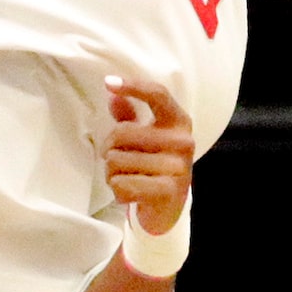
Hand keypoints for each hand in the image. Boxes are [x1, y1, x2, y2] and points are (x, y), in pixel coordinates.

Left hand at [103, 78, 194, 235]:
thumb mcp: (144, 136)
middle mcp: (183, 141)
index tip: (108, 83)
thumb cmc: (154, 163)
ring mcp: (178, 167)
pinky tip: (127, 193)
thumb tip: (113, 95)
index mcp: (178, 121)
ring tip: (123, 177)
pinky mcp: (169, 191)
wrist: (170, 207)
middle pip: (123, 131)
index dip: (133, 86)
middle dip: (108, 148)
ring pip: (117, 161)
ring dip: (111, 172)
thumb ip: (129, 116)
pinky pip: (123, 185)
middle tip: (113, 158)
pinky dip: (116, 190)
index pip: (157, 95)